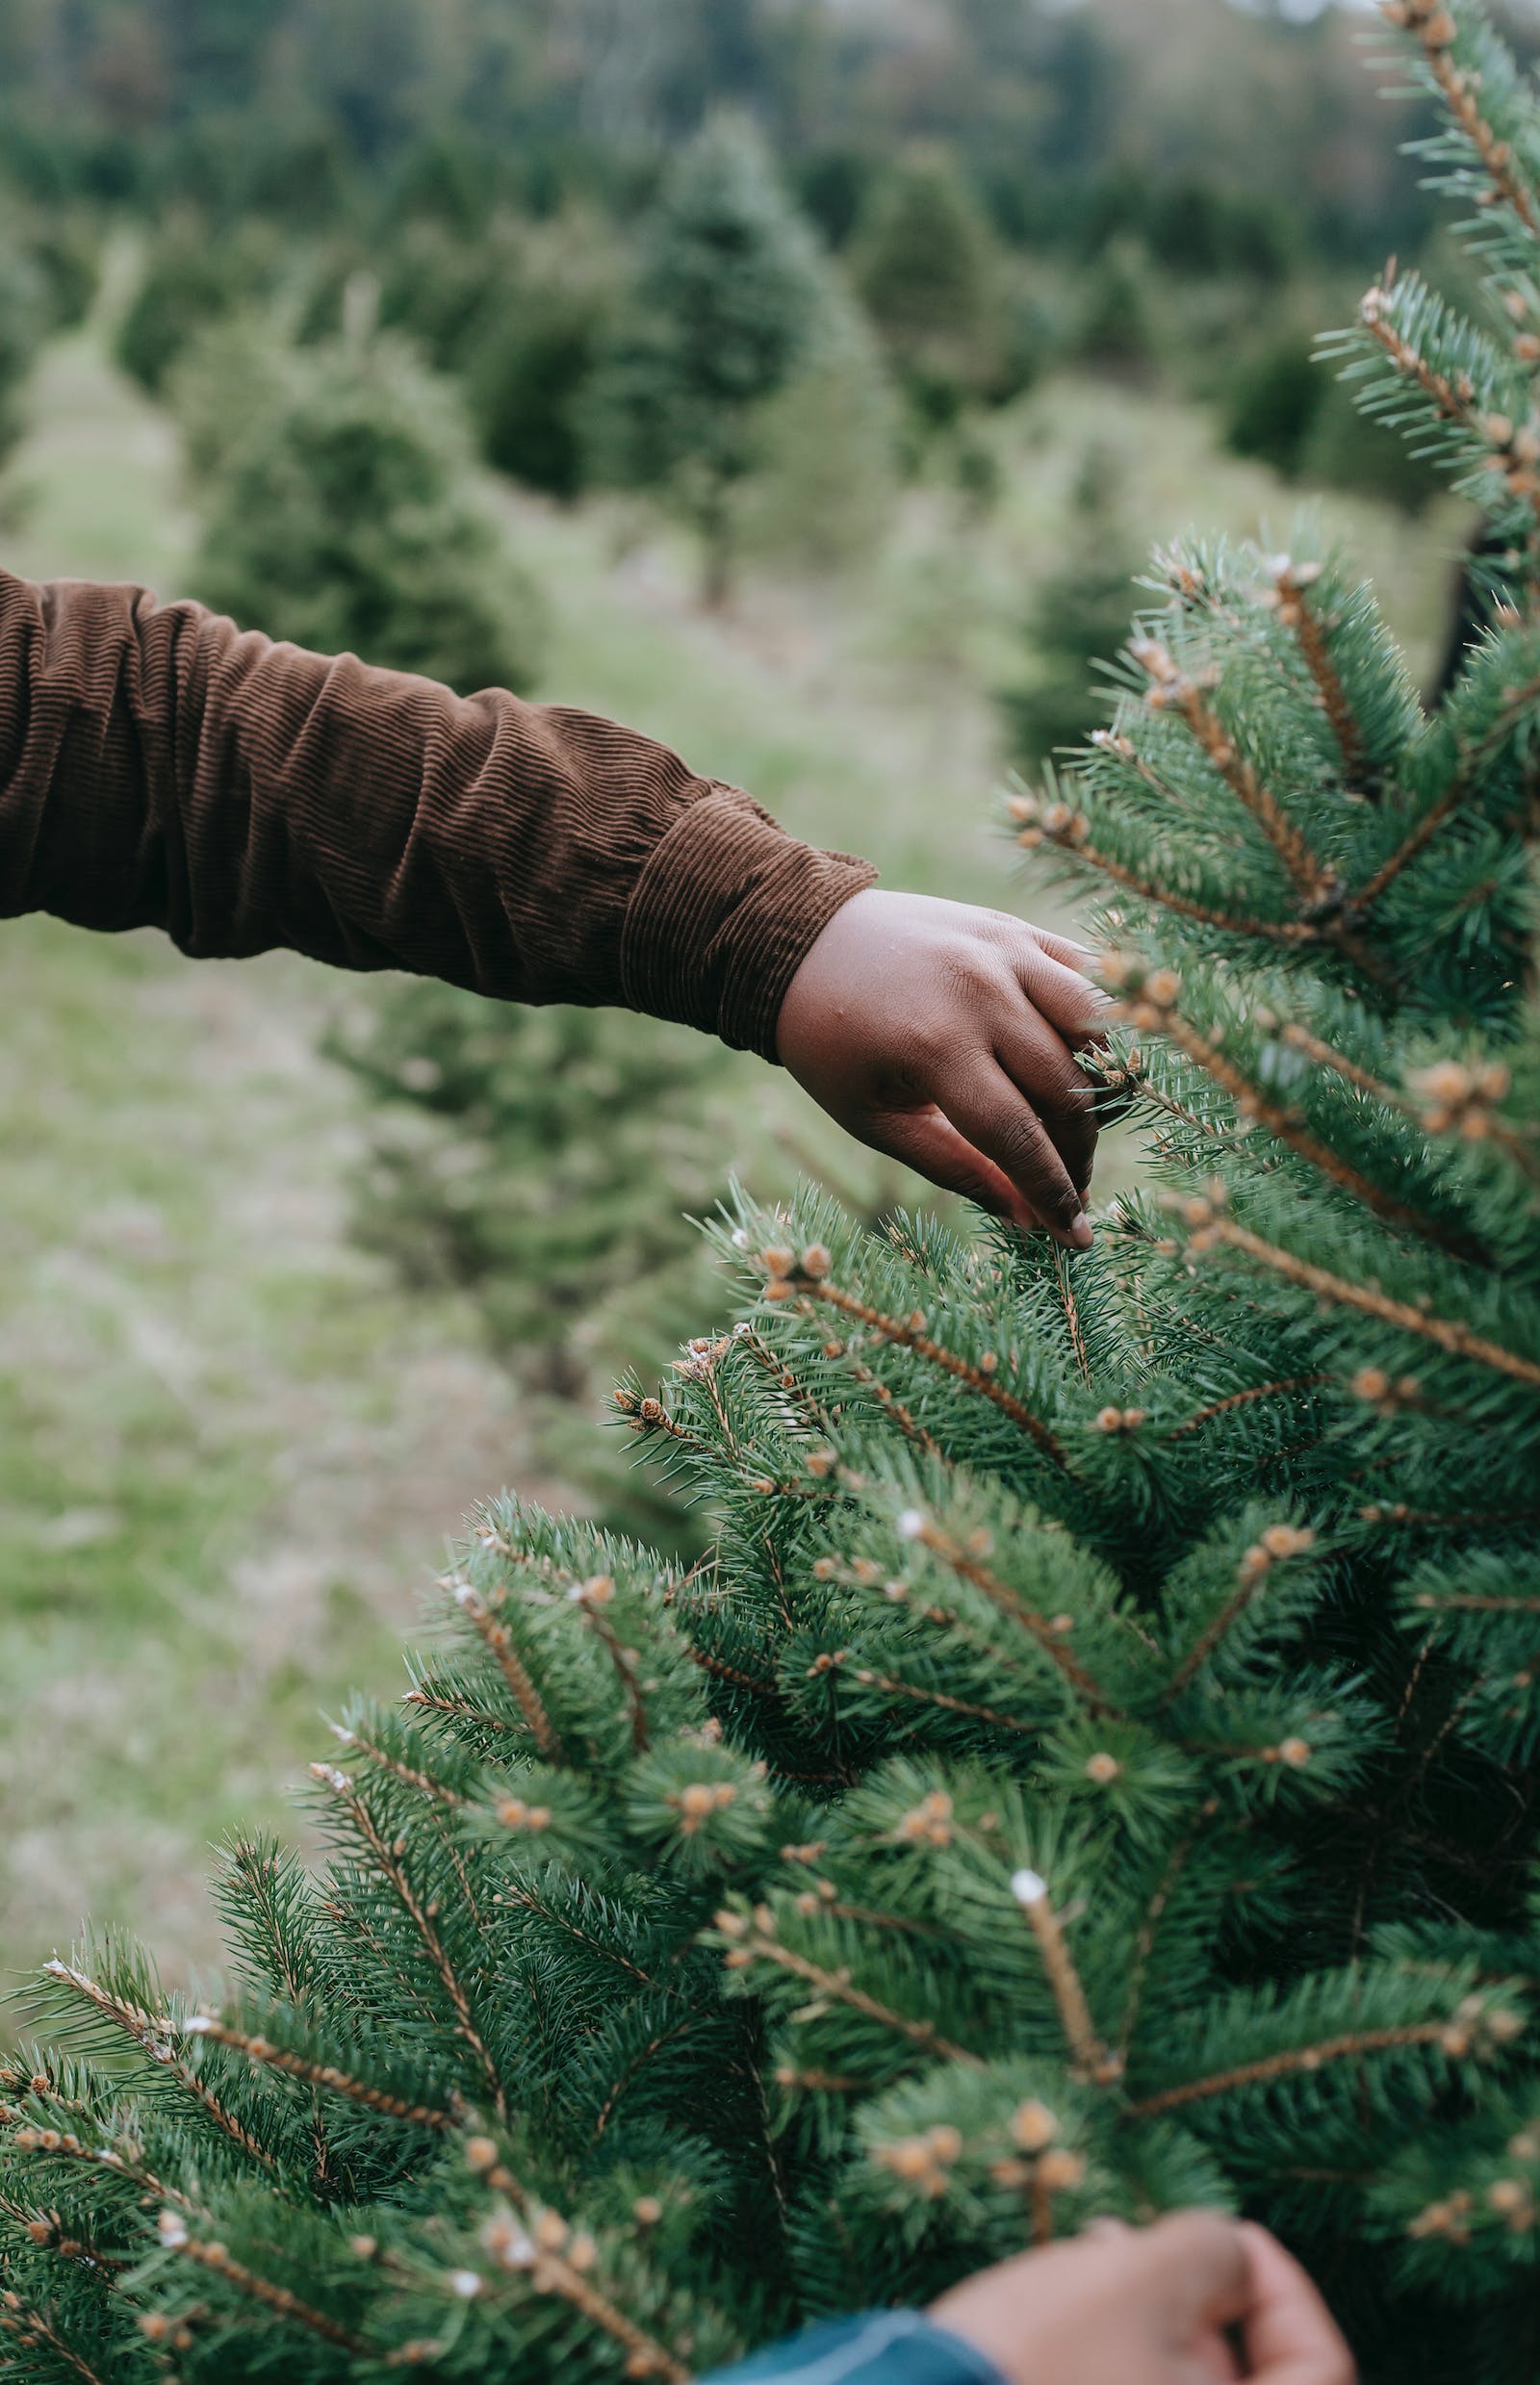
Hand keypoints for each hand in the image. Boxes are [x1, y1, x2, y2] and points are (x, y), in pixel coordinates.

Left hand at [776, 891, 1103, 1247]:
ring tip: (1078, 1125)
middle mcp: (980, 992)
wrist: (803, 945)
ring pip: (1094, 1029)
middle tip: (1072, 1186)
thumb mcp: (874, 1119)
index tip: (1075, 1235)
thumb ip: (955, 1169)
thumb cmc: (831, 1043)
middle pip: (1065, 1091)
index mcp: (934, 1045)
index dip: (1052, 1192)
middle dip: (1078, 1153)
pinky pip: (1085, 978)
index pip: (1017, 1136)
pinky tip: (1083, 1063)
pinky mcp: (1016, 928)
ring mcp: (1005, 951)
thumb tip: (1028, 1220)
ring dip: (1100, 1088)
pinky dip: (1099, 1024)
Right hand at [928, 2214, 1354, 2384]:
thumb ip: (1208, 2250)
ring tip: (1097, 2268)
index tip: (1237, 2234)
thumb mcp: (1136, 2277)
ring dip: (1155, 2330)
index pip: (1320, 2367)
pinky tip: (1067, 2316)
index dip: (1287, 2286)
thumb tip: (1226, 2256)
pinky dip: (1115, 2363)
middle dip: (1205, 2304)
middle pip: (1242, 2383)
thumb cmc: (1041, 2361)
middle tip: (1149, 2248)